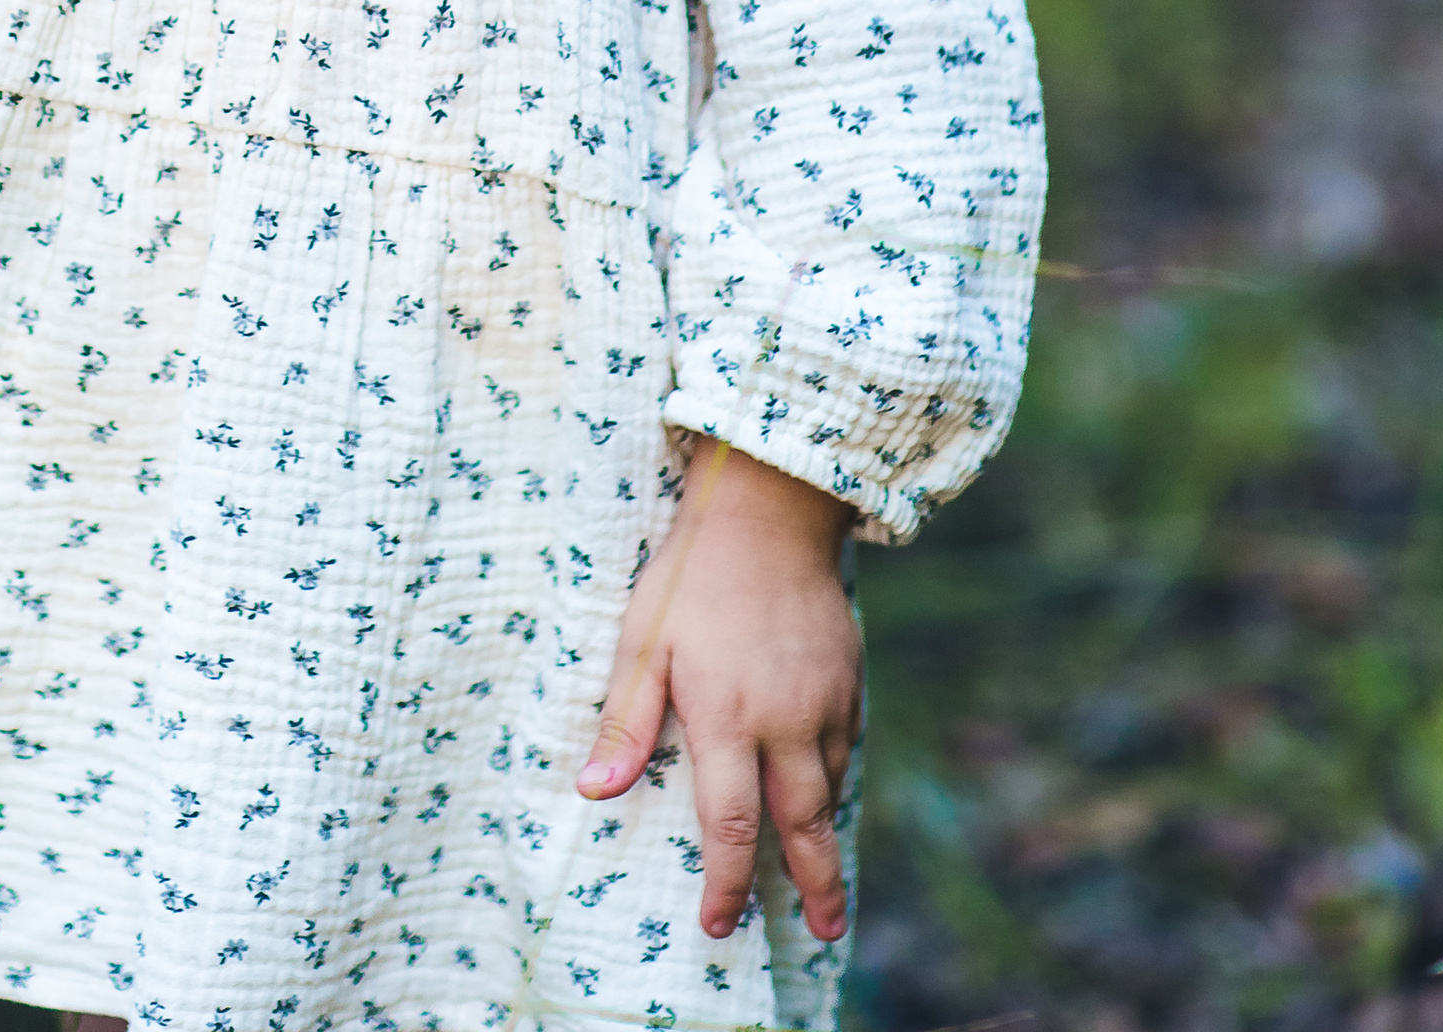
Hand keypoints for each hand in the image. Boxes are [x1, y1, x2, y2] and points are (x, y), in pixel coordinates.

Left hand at [578, 436, 860, 945]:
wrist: (768, 509)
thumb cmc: (690, 575)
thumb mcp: (642, 641)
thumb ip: (624, 722)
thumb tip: (593, 793)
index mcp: (728, 717)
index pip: (732, 826)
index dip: (727, 884)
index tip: (719, 923)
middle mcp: (786, 722)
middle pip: (803, 826)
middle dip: (814, 887)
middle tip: (822, 933)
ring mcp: (825, 702)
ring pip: (830, 789)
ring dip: (823, 836)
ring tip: (822, 877)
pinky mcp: (849, 679)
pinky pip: (847, 747)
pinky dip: (836, 780)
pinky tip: (825, 792)